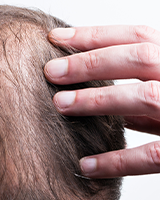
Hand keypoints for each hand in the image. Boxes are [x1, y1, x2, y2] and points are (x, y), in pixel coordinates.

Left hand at [44, 25, 159, 177]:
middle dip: (89, 63)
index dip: (93, 34)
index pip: (134, 37)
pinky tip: (86, 165)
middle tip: (50, 72)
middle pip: (136, 58)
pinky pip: (154, 154)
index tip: (55, 37)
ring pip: (144, 97)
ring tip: (60, 106)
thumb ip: (138, 84)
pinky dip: (118, 160)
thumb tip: (88, 83)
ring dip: (98, 100)